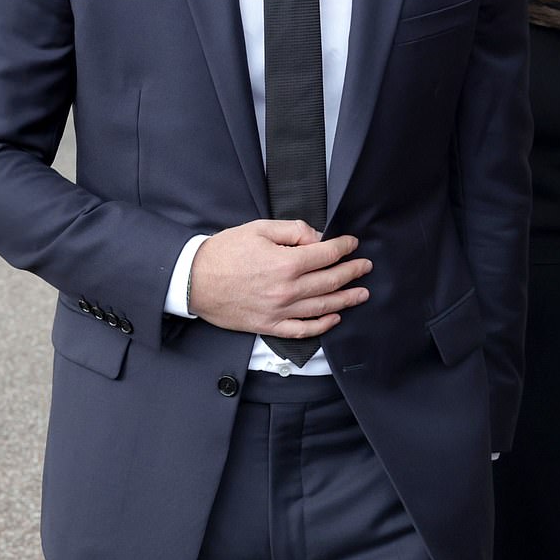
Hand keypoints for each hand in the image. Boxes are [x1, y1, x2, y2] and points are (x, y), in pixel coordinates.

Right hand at [188, 219, 370, 338]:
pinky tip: (334, 318)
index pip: (327, 255)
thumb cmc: (224, 252)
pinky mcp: (269, 325)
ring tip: (361, 294)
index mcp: (286, 263)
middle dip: (352, 272)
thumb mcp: (258, 229)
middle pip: (330, 281)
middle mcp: (287, 290)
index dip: (344, 247)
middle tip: (365, 267)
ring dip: (346, 300)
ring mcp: (279, 311)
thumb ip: (292, 231)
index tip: (352, 243)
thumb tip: (317, 238)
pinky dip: (321, 326)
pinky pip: (302, 330)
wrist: (193, 280)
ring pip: (322, 307)